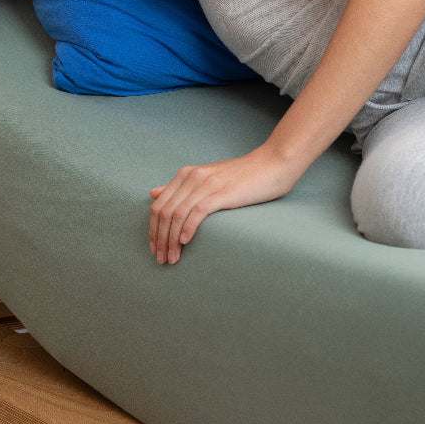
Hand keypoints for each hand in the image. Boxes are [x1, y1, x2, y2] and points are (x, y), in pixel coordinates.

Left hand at [148, 145, 301, 264]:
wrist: (272, 164)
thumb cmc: (241, 176)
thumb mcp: (206, 178)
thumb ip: (179, 187)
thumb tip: (153, 194)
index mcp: (186, 174)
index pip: (158, 205)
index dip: (153, 229)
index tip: (154, 248)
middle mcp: (192, 177)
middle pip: (164, 212)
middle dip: (159, 239)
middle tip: (162, 259)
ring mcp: (207, 184)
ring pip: (177, 214)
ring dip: (171, 240)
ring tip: (173, 258)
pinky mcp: (222, 192)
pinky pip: (198, 212)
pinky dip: (188, 228)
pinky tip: (185, 242)